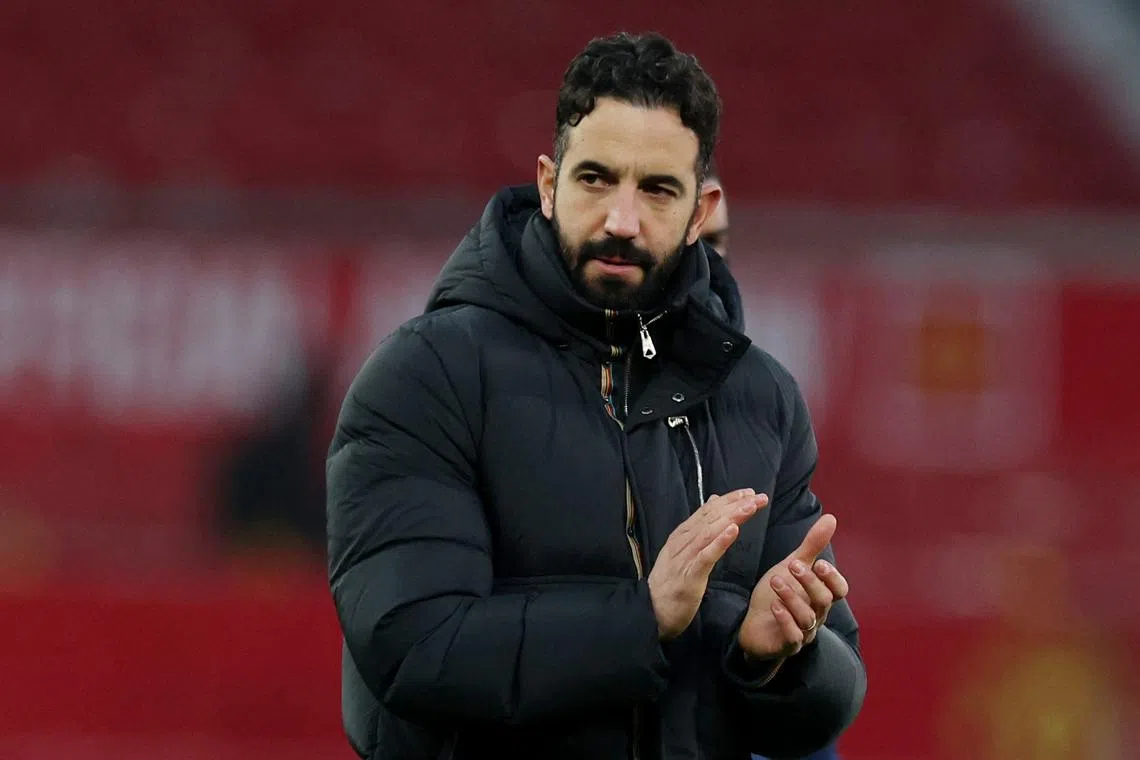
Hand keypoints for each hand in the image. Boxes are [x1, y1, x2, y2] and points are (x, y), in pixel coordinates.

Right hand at [648, 489, 767, 639]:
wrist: (650, 610)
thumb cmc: (670, 582)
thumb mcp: (683, 551)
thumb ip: (698, 528)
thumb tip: (713, 502)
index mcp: (682, 535)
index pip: (708, 511)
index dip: (729, 500)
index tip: (750, 493)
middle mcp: (683, 541)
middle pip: (712, 518)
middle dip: (736, 505)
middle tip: (759, 497)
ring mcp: (685, 558)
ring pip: (710, 532)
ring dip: (732, 518)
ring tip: (749, 507)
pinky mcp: (689, 576)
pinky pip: (706, 556)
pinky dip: (720, 542)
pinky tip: (733, 531)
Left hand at [737, 514, 849, 660]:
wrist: (755, 627)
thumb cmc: (778, 595)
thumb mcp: (793, 567)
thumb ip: (812, 546)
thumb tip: (831, 518)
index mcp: (821, 596)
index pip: (840, 590)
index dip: (832, 578)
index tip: (818, 562)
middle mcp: (816, 615)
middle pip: (824, 601)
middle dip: (810, 582)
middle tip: (793, 565)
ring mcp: (803, 632)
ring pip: (807, 618)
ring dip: (792, 598)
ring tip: (775, 581)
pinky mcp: (786, 644)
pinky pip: (792, 637)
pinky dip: (785, 621)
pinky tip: (774, 606)